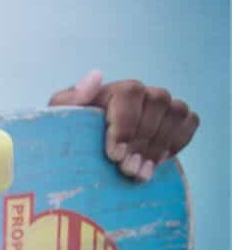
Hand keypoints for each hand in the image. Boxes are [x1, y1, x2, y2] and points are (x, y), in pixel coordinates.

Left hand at [48, 70, 199, 182]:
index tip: (114, 155)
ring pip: (176, 113)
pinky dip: (179, 141)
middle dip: (142, 141)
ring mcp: (161, 106)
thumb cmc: (68, 136)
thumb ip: (70, 100)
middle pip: (157, 104)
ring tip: (140, 173)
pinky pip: (190, 123)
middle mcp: (142, 93)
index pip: (130, 94)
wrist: (83, 156)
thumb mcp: (59, 120)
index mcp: (113, 89)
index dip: (126, 125)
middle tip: (127, 170)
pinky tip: (158, 162)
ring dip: (160, 145)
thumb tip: (95, 76)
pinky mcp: (176, 120)